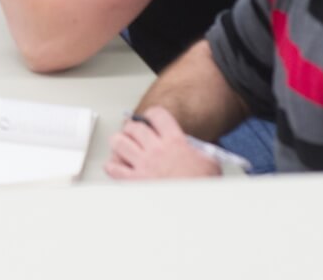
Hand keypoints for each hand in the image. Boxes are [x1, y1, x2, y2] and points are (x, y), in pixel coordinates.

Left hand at [104, 106, 220, 179]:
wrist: (196, 207)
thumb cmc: (202, 186)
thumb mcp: (209, 162)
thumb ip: (198, 150)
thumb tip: (194, 147)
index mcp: (175, 143)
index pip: (157, 115)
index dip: (152, 115)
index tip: (151, 118)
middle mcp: (156, 151)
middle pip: (134, 127)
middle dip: (133, 127)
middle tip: (134, 132)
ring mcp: (142, 165)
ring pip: (118, 142)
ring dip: (119, 142)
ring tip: (123, 145)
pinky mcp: (133, 181)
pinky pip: (113, 168)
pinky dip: (112, 165)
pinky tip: (118, 166)